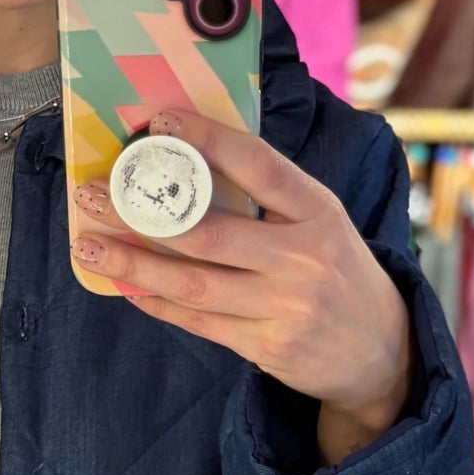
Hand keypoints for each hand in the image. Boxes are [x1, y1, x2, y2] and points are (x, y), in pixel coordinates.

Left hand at [71, 109, 415, 466]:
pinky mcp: (267, 348)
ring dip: (133, 265)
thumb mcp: (323, 221)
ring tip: (89, 248)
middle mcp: (304, 258)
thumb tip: (189, 165)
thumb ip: (271, 197)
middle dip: (141, 212)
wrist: (383, 351)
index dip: (206, 141)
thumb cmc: (339, 272)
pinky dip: (158, 303)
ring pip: (194, 283)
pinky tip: (126, 287)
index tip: (157, 123)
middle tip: (92, 194)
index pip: (259, 165)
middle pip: (209, 231)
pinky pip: (199, 322)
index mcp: (319, 212)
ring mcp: (285, 307)